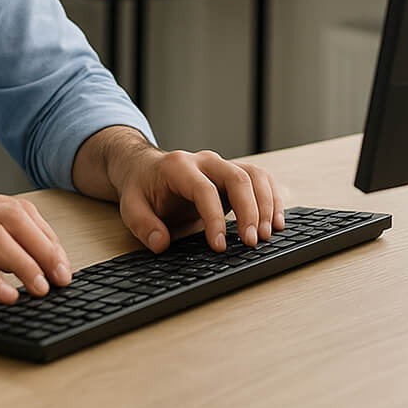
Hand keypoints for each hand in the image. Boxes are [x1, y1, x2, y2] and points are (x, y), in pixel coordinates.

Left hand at [113, 148, 285, 252]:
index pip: (204, 190)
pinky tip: (276, 223)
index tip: (219, 246)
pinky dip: (272, 199)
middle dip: (249, 211)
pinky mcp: (233, 174)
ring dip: (266, 205)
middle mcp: (205, 161)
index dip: (214, 218)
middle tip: (252, 242)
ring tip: (268, 235)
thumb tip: (161, 244)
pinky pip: (260, 180)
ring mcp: (222, 165)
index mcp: (179, 167)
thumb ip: (144, 226)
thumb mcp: (131, 207)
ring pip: (254, 176)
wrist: (146, 169)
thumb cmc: (142, 188)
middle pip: (237, 177)